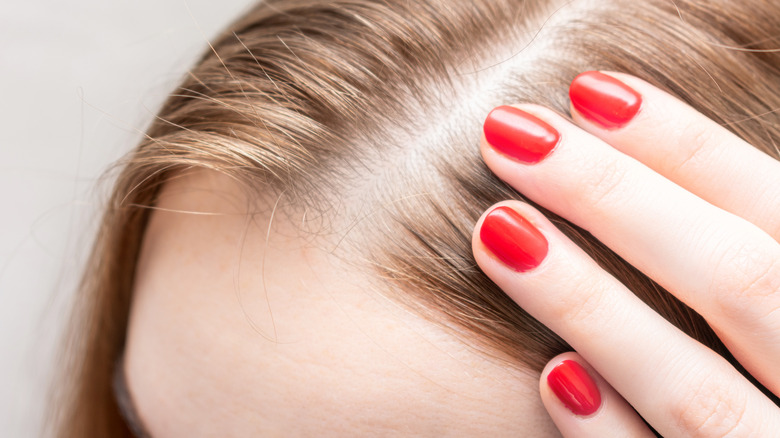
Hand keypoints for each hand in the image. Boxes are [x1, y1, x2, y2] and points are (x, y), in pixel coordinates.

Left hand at [472, 71, 779, 436]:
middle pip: (742, 278)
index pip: (778, 208)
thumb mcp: (779, 292)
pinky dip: (612, 434)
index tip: (589, 91)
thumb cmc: (769, 344)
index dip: (688, 145)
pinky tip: (553, 376)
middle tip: (508, 135)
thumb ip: (751, 254)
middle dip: (619, 199)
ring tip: (498, 229)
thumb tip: (625, 129)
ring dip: (594, 306)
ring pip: (701, 397)